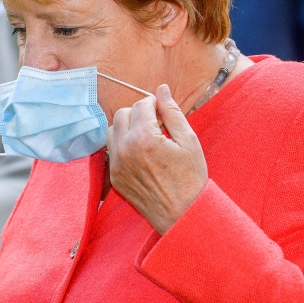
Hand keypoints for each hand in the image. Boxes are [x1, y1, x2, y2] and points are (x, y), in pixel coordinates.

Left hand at [107, 84, 207, 234]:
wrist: (183, 214)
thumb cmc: (191, 177)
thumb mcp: (188, 141)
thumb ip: (172, 112)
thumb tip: (162, 89)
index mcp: (144, 138)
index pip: (141, 105)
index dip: (154, 104)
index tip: (163, 113)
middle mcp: (125, 149)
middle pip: (122, 114)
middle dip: (138, 113)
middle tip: (157, 124)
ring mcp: (117, 164)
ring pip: (112, 130)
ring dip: (127, 127)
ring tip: (147, 137)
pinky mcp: (114, 176)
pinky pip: (112, 150)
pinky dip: (123, 144)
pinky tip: (141, 152)